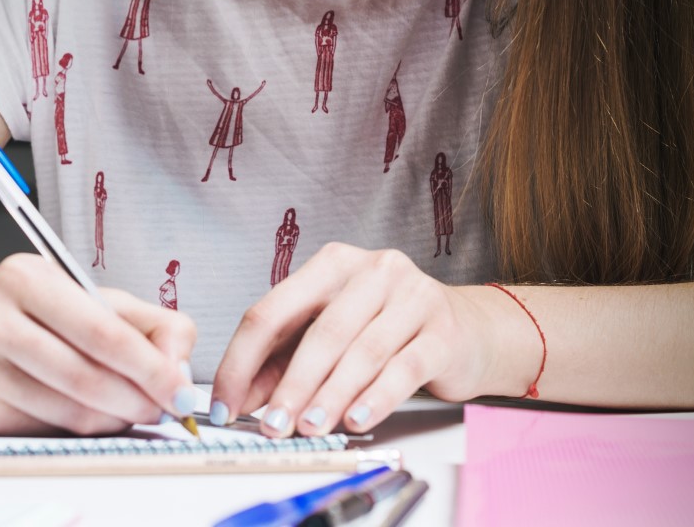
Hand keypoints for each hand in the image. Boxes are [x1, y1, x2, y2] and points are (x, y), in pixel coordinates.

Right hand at [0, 253, 197, 434]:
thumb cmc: (47, 318)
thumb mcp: (102, 302)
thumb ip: (156, 326)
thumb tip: (178, 372)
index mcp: (26, 278)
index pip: (102, 332)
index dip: (150, 368)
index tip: (181, 392)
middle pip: (84, 376)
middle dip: (137, 400)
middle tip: (165, 409)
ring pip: (68, 411)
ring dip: (115, 420)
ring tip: (132, 410)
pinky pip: (48, 431)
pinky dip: (83, 430)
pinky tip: (93, 415)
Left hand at [208, 243, 493, 437]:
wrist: (467, 330)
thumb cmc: (387, 331)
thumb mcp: (330, 337)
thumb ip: (284, 363)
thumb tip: (240, 401)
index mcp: (332, 265)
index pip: (273, 310)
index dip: (243, 360)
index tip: (226, 404)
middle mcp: (373, 270)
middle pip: (321, 331)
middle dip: (291, 384)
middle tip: (272, 425)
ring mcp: (412, 296)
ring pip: (362, 351)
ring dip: (330, 396)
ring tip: (309, 428)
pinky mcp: (442, 331)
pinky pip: (404, 368)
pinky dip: (376, 398)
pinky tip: (357, 420)